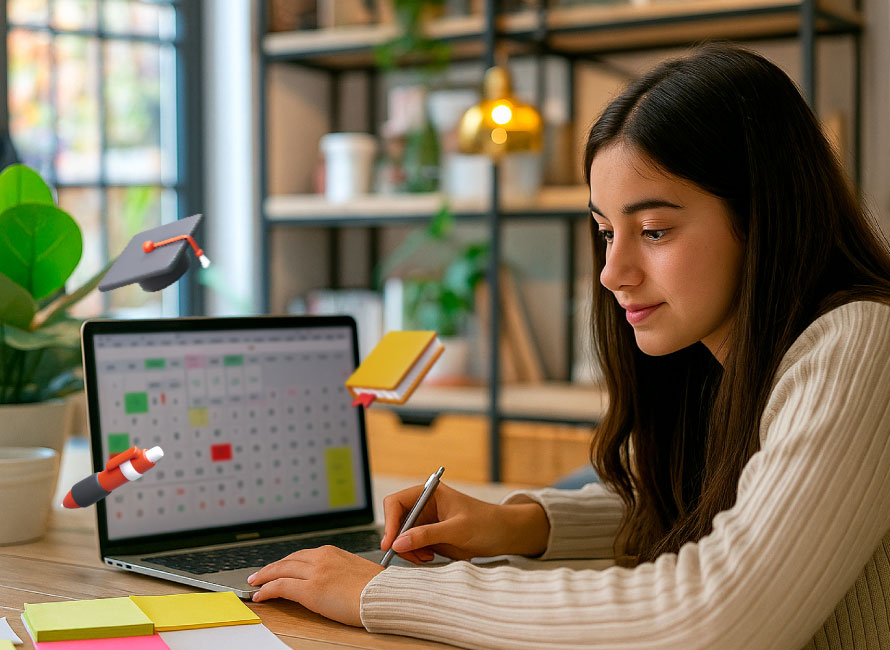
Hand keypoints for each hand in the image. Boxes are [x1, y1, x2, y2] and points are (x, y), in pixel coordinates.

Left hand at [247, 545, 384, 626]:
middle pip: (288, 560)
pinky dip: (267, 590)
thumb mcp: (356, 570)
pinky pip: (280, 587)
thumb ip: (339, 570)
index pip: (302, 555)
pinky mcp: (310, 590)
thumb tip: (332, 580)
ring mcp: (315, 573)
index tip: (279, 567)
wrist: (384, 596)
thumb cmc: (377, 588)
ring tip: (255, 583)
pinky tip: (260, 595)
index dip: (287, 562)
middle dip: (271, 567)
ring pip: (280, 570)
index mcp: (332, 552)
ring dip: (265, 576)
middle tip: (259, 574)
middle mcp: (321, 558)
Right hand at [381, 482, 548, 563]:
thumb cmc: (486, 523)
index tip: (390, 543)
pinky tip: (429, 557)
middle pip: (396, 521)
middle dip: (398, 540)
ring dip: (408, 550)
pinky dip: (415, 555)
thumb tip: (398, 542)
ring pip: (401, 537)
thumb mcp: (457, 529)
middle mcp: (424, 505)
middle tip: (409, 556)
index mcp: (429, 493)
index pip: (396, 503)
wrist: (504, 535)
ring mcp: (425, 521)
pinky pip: (411, 546)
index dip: (389, 522)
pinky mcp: (429, 536)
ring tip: (426, 558)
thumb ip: (427, 535)